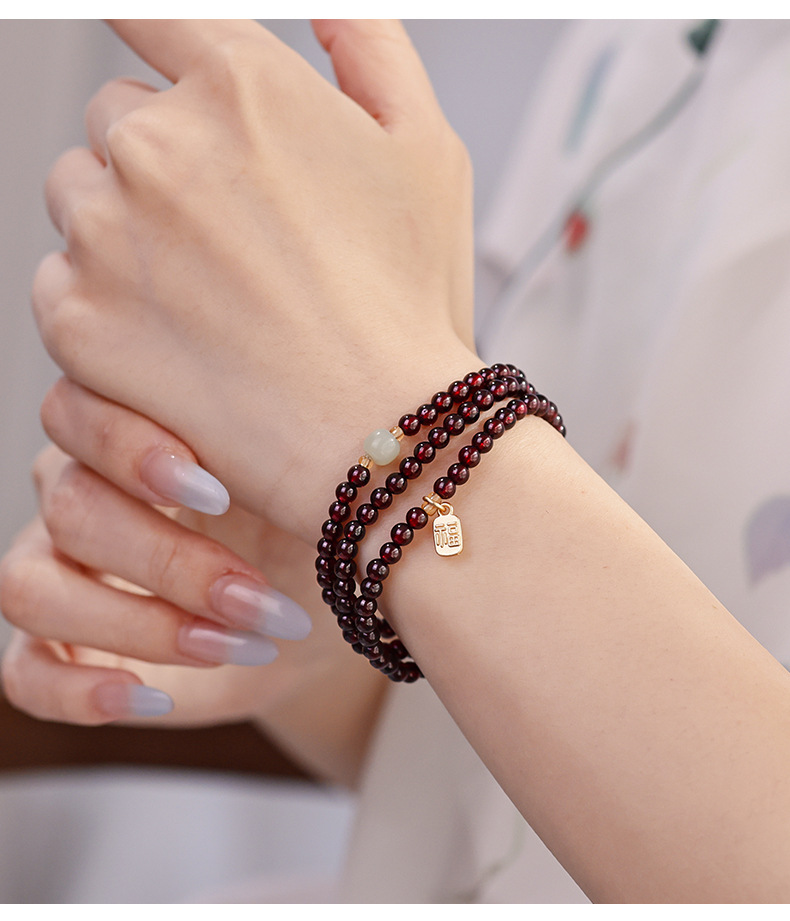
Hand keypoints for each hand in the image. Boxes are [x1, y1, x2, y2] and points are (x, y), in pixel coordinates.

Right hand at [0, 379, 383, 783]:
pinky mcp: (64, 649)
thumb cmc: (312, 527)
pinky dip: (81, 691)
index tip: (225, 494)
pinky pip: (23, 673)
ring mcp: (64, 571)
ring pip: (32, 587)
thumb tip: (350, 392)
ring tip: (240, 643)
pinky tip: (153, 698)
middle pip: (69, 507)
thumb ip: (292, 429)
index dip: (134, 453)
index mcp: (134, 433)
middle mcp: (85, 492)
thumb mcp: (312, 477)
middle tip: (257, 596)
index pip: (77, 412)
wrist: (318, 610)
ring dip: (140, 624)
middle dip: (170, 560)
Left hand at [34, 19, 478, 536]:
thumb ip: (370, 45)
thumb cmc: (408, 300)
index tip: (156, 68)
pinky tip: (175, 340)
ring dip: (124, 231)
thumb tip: (322, 4)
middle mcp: (156, 143)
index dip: (150, 33)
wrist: (377, 432)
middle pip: (116, 119)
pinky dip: (103, 303)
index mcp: (239, 84)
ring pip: (77, 198)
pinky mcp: (77, 318)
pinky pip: (58, 282)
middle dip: (162, 164)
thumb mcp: (427, 149)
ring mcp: (105, 232)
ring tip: (207, 298)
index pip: (149, 14)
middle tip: (230, 238)